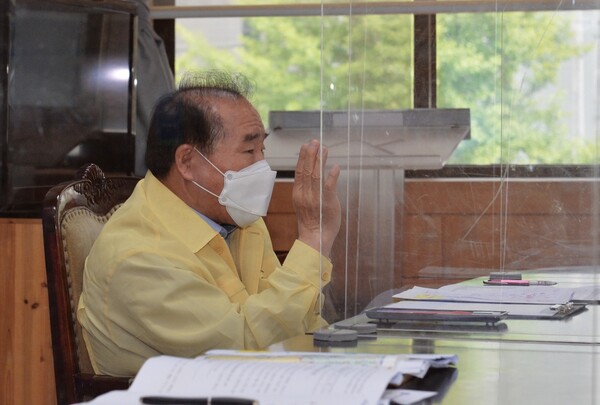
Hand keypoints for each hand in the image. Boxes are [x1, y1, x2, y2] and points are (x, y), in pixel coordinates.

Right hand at [292, 139, 340, 256]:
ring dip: (320, 161)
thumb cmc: (312, 220)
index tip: (306, 145)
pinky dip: (331, 177)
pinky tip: (335, 167)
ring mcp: (315, 199)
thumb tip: (313, 171)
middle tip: (315, 141)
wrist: (315, 238)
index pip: (299, 172)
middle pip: (307, 170)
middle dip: (311, 155)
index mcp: (299, 193)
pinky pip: (328, 188)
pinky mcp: (326, 204)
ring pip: (316, 176)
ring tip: (324, 148)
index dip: (303, 158)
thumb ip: (309, 188)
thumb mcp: (305, 202)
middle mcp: (305, 194)